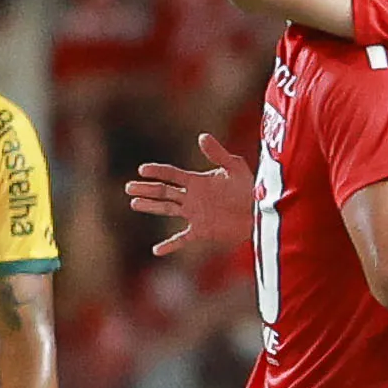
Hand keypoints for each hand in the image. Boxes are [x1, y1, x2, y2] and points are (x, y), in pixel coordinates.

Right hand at [126, 132, 252, 256]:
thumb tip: (201, 136)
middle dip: (146, 189)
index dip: (157, 171)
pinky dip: (170, 245)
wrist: (259, 212)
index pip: (172, 174)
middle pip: (164, 191)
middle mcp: (192, 197)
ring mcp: (194, 214)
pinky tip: (156, 250)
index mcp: (197, 181)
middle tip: (128, 187)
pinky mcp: (201, 231)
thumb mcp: (234, 167)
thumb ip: (218, 154)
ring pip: (167, 209)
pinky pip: (181, 239)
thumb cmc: (249, 187)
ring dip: (150, 207)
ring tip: (134, 203)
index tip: (142, 170)